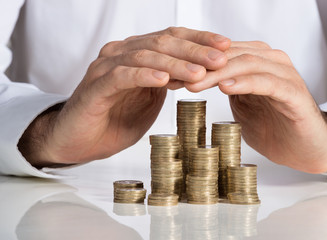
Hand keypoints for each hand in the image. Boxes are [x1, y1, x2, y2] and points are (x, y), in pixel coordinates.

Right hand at [18, 27, 230, 166]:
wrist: (79, 140)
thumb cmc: (115, 119)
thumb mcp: (150, 99)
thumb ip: (167, 83)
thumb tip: (197, 71)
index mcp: (137, 54)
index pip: (172, 38)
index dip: (200, 39)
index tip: (226, 46)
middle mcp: (121, 54)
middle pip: (162, 42)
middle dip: (194, 50)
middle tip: (220, 57)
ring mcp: (106, 68)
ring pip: (144, 56)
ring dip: (174, 63)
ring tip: (198, 72)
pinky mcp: (95, 87)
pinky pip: (122, 76)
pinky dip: (144, 75)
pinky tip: (163, 79)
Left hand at [185, 41, 326, 172]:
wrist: (306, 149)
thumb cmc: (273, 127)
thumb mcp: (242, 106)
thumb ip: (227, 88)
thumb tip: (196, 81)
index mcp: (257, 63)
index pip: (221, 54)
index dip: (195, 62)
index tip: (170, 73)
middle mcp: (271, 62)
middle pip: (231, 55)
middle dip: (202, 66)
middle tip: (177, 77)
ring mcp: (284, 75)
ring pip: (247, 64)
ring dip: (218, 73)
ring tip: (195, 84)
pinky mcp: (295, 93)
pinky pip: (267, 82)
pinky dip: (245, 82)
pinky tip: (226, 87)